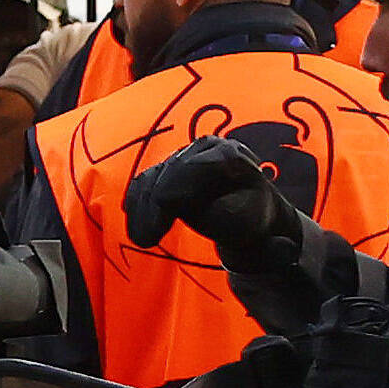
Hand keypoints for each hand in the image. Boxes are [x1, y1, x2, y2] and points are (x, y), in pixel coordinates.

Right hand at [126, 135, 337, 322]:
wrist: (251, 214)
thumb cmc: (251, 218)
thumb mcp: (243, 221)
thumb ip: (219, 215)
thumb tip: (203, 216)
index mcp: (230, 155)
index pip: (190, 169)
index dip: (169, 196)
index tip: (159, 227)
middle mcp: (207, 146)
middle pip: (168, 172)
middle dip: (152, 207)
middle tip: (145, 241)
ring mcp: (188, 153)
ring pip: (153, 176)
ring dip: (141, 209)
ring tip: (142, 239)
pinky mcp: (172, 165)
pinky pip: (146, 181)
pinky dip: (137, 204)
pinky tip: (138, 228)